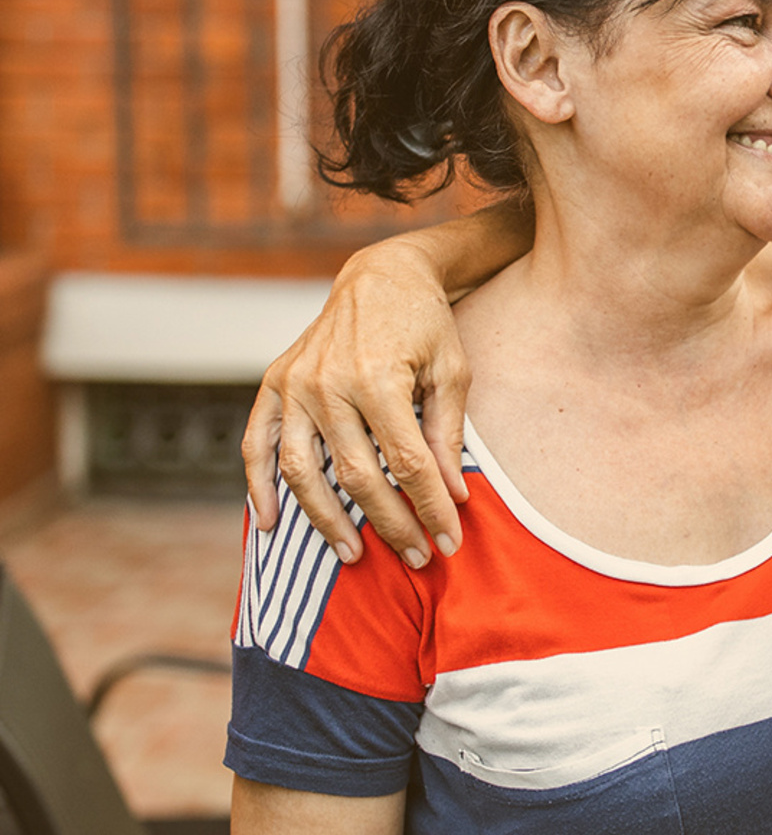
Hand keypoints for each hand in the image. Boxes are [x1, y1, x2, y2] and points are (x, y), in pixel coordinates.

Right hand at [242, 239, 472, 566]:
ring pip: (302, 470)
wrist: (382, 275)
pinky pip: (257, 444)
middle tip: (416, 558)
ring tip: (353, 555)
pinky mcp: (274, 382)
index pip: (407, 463)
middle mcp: (328, 383)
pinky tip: (272, 523)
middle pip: (357, 475)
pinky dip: (259, 486)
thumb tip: (451, 498)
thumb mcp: (451, 372)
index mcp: (378, 378)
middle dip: (389, 523)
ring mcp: (294, 383)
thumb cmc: (426, 325)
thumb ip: (446, 435)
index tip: (449, 540)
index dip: (429, 507)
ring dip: (326, 519)